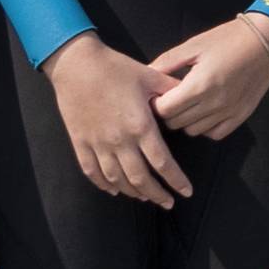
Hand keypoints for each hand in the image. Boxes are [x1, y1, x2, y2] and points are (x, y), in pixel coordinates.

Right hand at [45, 34, 191, 210]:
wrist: (77, 65)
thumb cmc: (116, 68)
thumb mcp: (150, 76)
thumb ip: (172, 91)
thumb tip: (191, 97)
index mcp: (140, 126)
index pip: (162, 163)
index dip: (176, 180)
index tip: (186, 191)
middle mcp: (119, 141)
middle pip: (140, 179)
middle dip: (157, 195)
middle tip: (168, 203)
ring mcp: (97, 144)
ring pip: (116, 180)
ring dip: (133, 192)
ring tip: (145, 197)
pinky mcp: (80, 143)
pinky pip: (92, 172)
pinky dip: (104, 185)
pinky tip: (114, 190)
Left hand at [143, 14, 268, 141]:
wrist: (266, 41)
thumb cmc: (227, 39)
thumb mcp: (193, 45)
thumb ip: (166, 63)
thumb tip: (144, 75)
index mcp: (199, 85)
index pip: (164, 110)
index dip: (155, 104)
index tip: (157, 95)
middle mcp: (214, 103)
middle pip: (175, 123)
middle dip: (168, 112)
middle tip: (170, 98)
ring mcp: (229, 112)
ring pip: (193, 131)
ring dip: (185, 120)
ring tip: (188, 104)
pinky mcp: (241, 116)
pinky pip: (214, 133)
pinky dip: (205, 127)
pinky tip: (205, 111)